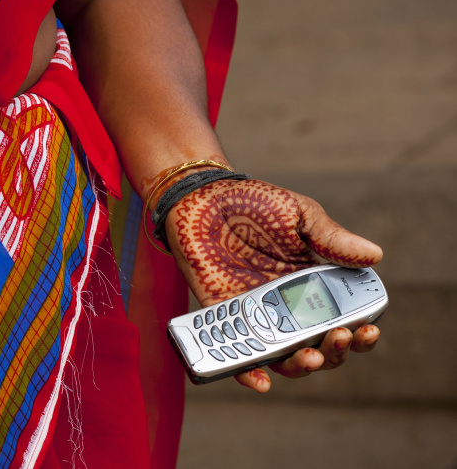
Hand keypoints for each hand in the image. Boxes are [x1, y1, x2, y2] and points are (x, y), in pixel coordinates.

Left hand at [165, 178, 382, 391]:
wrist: (204, 198)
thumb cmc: (255, 202)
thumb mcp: (299, 214)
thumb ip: (331, 238)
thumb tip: (375, 255)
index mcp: (313, 280)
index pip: (345, 315)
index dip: (361, 330)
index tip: (368, 330)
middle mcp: (289, 303)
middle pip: (320, 343)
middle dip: (336, 350)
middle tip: (340, 336)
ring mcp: (259, 313)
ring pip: (285, 355)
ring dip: (302, 365)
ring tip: (311, 356)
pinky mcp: (227, 317)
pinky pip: (238, 353)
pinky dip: (248, 373)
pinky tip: (261, 381)